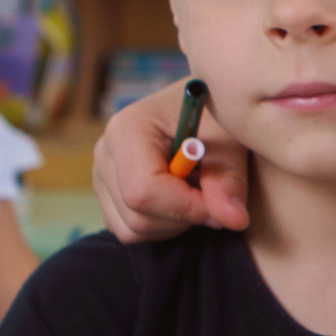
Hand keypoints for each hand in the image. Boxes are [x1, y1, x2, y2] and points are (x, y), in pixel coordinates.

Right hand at [92, 81, 251, 240]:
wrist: (202, 105)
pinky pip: (130, 230)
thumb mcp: (230, 140)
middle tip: (211, 193)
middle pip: (136, 216)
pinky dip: (161, 225)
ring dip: (174, 223)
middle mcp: (106, 152)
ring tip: (195, 189)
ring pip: (132, 229)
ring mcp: (101, 174)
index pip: (144, 191)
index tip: (220, 204)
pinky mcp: (107, 193)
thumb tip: (234, 220)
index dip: (186, 207)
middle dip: (183, 216)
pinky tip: (180, 196)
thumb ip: (229, 180)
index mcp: (128, 129)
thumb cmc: (216, 115)